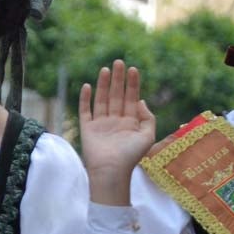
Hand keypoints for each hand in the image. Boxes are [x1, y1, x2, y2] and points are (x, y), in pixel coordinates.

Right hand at [79, 60, 155, 205]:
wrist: (111, 171)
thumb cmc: (131, 157)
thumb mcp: (148, 136)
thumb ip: (148, 118)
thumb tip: (141, 100)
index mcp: (130, 123)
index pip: (131, 98)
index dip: (132, 84)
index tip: (133, 69)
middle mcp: (115, 121)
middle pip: (116, 95)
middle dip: (118, 79)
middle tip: (119, 62)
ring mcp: (101, 124)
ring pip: (102, 100)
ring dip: (103, 84)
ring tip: (106, 69)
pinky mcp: (88, 129)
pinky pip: (85, 111)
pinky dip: (86, 99)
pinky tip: (88, 86)